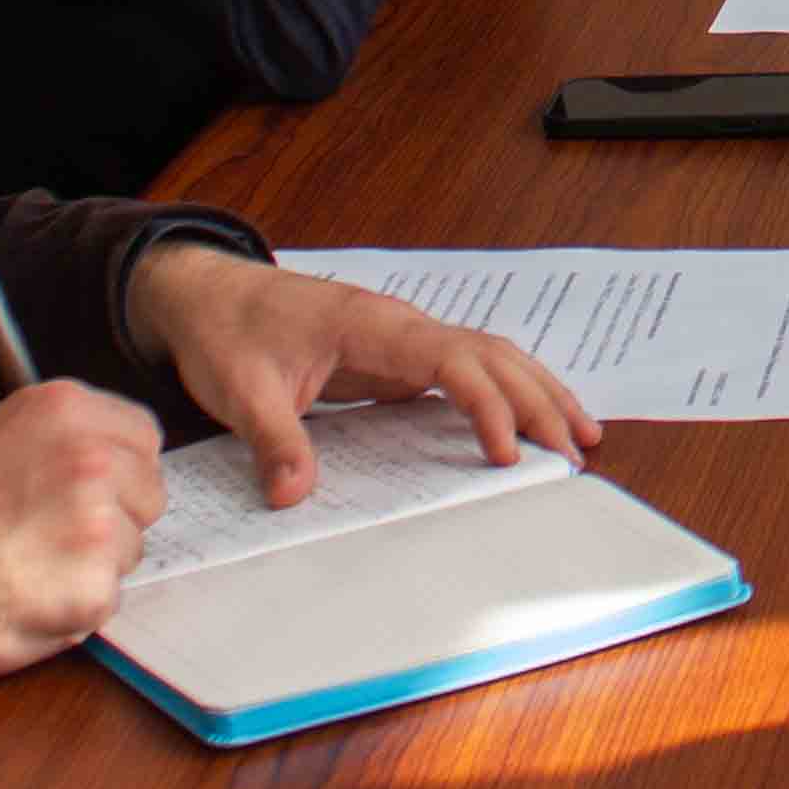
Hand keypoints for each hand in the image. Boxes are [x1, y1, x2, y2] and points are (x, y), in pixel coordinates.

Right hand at [0, 377, 167, 678]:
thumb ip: (52, 435)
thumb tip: (95, 446)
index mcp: (68, 411)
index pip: (144, 436)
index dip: (122, 467)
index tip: (100, 488)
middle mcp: (93, 459)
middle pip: (147, 494)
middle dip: (115, 516)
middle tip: (56, 534)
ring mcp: (98, 526)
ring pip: (130, 549)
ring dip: (95, 563)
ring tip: (31, 566)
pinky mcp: (94, 588)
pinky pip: (108, 597)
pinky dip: (76, 605)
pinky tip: (30, 596)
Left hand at [126, 239, 600, 503]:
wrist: (207, 294)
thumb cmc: (226, 330)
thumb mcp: (240, 391)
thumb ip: (274, 439)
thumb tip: (296, 494)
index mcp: (371, 324)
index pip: (452, 359)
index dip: (487, 406)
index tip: (508, 453)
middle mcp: (399, 325)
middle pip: (491, 354)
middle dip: (538, 400)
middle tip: (575, 452)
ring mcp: (402, 339)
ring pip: (489, 355)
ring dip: (535, 390)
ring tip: (580, 431)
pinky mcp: (395, 357)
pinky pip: (464, 370)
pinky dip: (504, 390)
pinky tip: (525, 418)